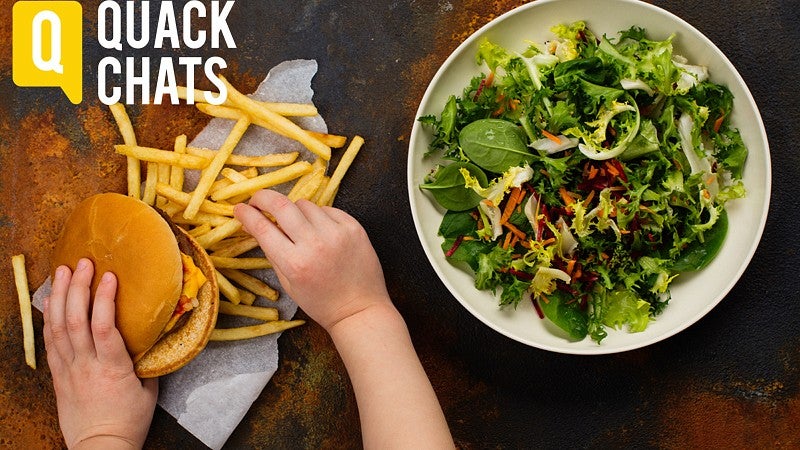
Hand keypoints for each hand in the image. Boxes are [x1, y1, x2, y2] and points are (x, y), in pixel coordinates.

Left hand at [43, 259, 157, 448]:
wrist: (101, 447)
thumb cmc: (130, 420)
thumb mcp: (149, 389)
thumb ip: (145, 360)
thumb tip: (152, 333)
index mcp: (112, 369)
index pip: (104, 328)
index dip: (104, 299)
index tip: (109, 276)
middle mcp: (85, 366)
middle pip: (75, 321)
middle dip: (77, 288)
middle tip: (82, 263)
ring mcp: (68, 369)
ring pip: (57, 327)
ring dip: (59, 296)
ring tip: (62, 271)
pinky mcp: (58, 374)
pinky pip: (50, 341)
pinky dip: (49, 317)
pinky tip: (52, 300)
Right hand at [234, 190, 389, 330]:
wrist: (359, 309)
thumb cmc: (320, 301)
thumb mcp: (288, 283)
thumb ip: (271, 252)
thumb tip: (252, 224)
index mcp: (294, 263)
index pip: (262, 228)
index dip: (247, 214)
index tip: (240, 208)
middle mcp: (315, 244)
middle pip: (281, 205)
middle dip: (263, 197)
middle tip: (258, 200)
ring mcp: (336, 233)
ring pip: (304, 204)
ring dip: (294, 211)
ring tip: (298, 226)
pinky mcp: (353, 227)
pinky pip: (327, 209)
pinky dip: (318, 216)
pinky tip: (320, 231)